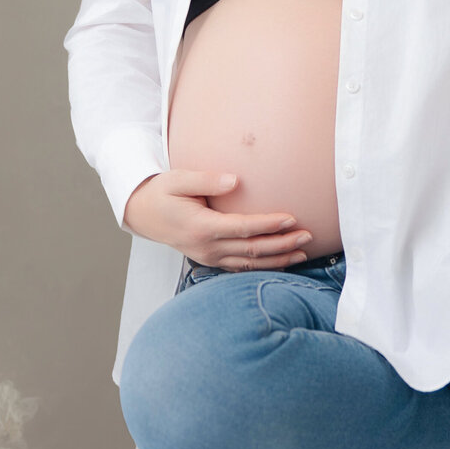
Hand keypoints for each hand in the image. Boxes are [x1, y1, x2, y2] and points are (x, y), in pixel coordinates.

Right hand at [122, 169, 312, 268]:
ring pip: (250, 264)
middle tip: (308, 236)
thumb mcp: (177, 180)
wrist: (142, 214)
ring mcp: (209, 257)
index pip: (243, 228)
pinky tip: (281, 262)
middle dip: (282, 244)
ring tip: (302, 253)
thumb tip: (234, 181)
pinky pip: (241, 268)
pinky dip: (264, 267)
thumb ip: (206, 180)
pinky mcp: (211, 260)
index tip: (291, 218)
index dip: (269, 224)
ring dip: (278, 259)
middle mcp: (207, 247)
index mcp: (201, 227)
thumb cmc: (161, 193)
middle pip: (252, 250)